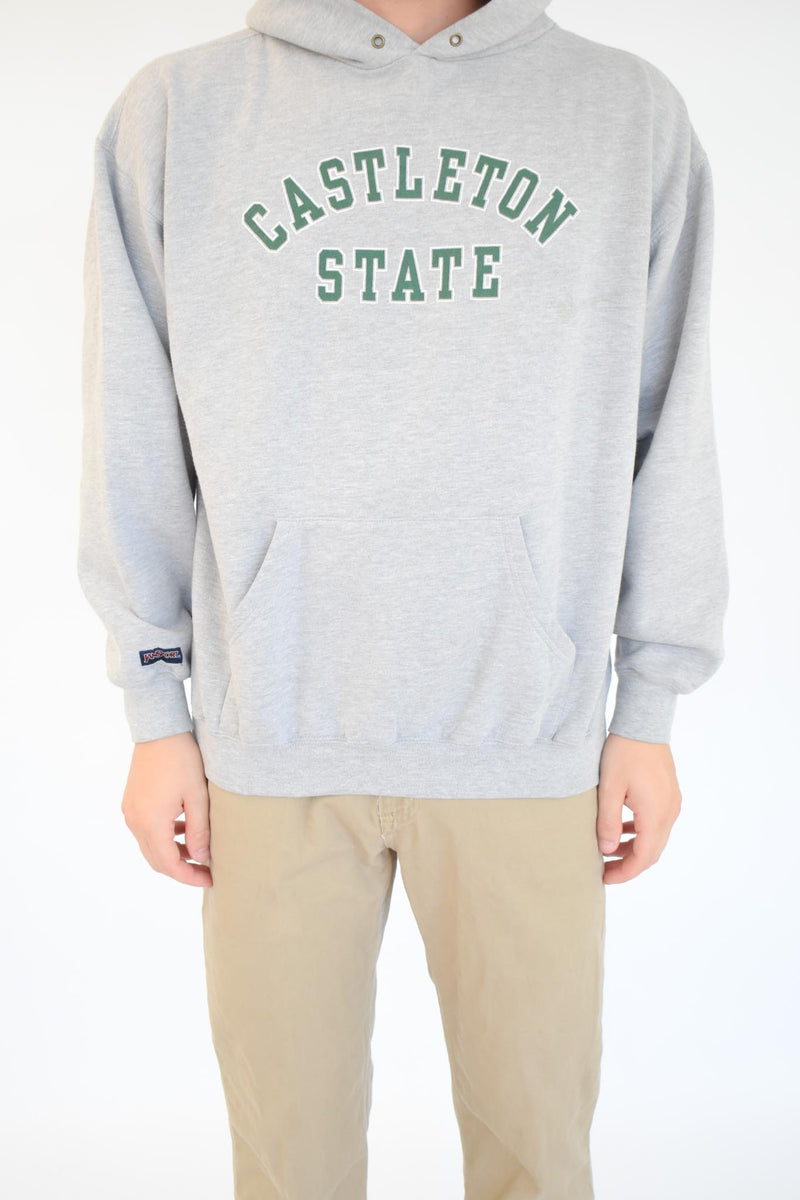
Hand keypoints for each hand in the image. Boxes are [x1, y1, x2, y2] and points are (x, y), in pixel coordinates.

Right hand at [121, 731, 212, 886]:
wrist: (160, 731)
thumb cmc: (182, 760)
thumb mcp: (197, 796)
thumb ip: (199, 831)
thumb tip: (201, 858)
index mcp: (151, 823)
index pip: (169, 865)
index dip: (189, 877)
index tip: (210, 879)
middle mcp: (135, 821)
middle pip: (157, 860)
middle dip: (182, 869)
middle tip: (207, 870)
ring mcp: (130, 812)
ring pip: (151, 846)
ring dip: (173, 852)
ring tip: (199, 849)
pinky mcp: (132, 803)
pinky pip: (147, 830)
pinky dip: (164, 837)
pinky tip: (184, 828)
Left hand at [596, 732, 681, 883]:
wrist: (644, 723)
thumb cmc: (624, 752)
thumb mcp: (609, 788)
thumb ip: (608, 821)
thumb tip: (608, 850)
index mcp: (656, 814)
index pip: (644, 857)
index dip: (625, 872)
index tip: (604, 878)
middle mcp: (669, 812)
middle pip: (652, 852)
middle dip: (628, 864)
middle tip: (604, 870)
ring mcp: (672, 802)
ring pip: (655, 838)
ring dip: (635, 848)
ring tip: (609, 850)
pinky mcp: (669, 793)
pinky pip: (658, 823)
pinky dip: (641, 833)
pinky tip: (623, 829)